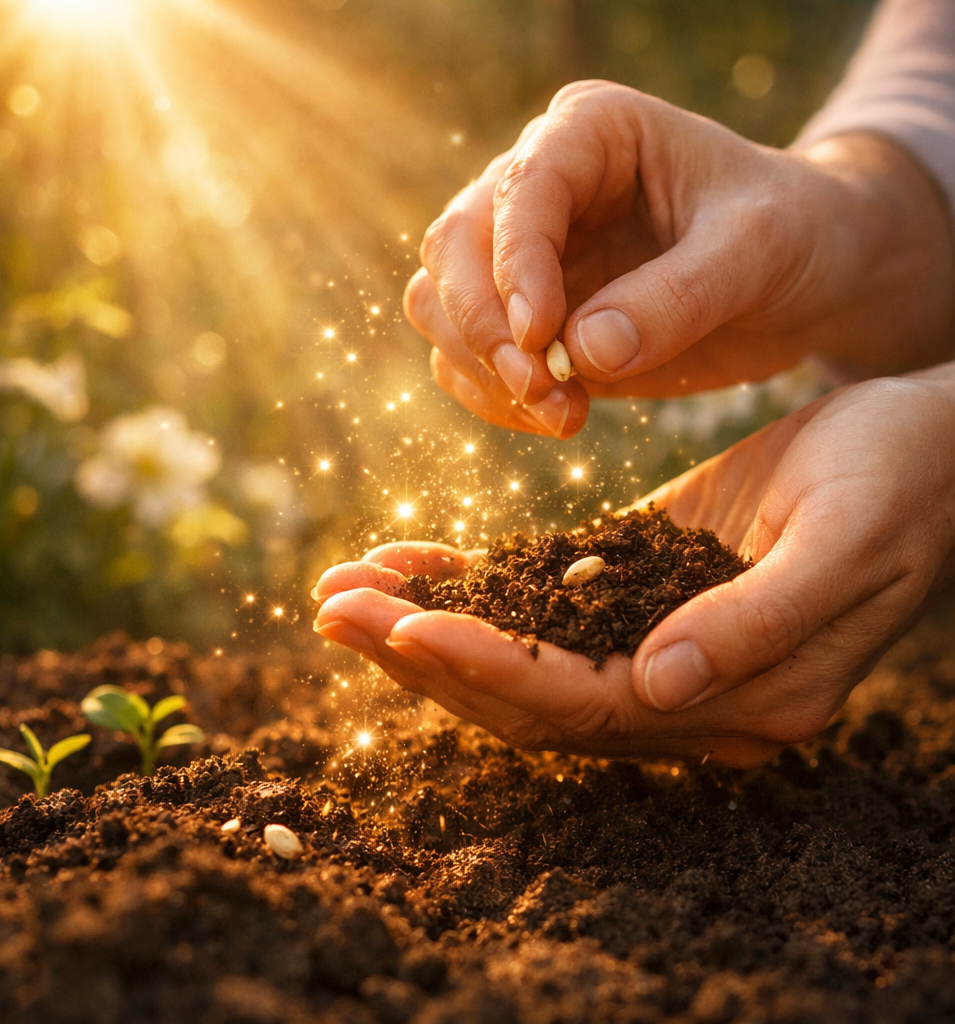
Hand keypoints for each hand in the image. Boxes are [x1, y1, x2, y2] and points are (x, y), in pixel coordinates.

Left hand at [312, 366, 954, 765]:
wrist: (919, 445)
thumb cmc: (899, 482)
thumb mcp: (845, 543)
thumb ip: (758, 623)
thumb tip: (656, 682)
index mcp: (740, 699)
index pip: (585, 703)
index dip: (488, 667)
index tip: (402, 626)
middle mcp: (683, 690)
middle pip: (528, 695)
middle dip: (424, 653)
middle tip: (331, 608)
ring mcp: (652, 642)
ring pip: (517, 656)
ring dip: (425, 624)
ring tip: (342, 588)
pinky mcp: (634, 587)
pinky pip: (535, 603)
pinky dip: (469, 585)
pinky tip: (407, 559)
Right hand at [406, 81, 954, 436]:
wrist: (806, 278)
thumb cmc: (793, 234)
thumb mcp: (758, 250)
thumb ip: (677, 296)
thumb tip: (582, 352)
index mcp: (589, 135)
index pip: (517, 193)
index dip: (515, 267)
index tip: (543, 339)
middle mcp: (539, 189)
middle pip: (452, 250)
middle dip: (484, 329)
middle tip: (542, 390)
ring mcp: (526, 259)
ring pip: (441, 307)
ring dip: (486, 371)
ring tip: (565, 414)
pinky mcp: (531, 323)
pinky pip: (470, 360)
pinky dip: (496, 399)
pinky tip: (560, 419)